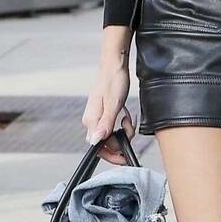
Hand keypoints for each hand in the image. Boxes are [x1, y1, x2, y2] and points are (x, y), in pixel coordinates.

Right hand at [82, 50, 134, 164]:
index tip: (124, 156)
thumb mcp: (113, 104)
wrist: (114, 65)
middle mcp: (91, 121)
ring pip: (110, 136)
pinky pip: (112, 127)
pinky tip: (125, 115)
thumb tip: (97, 141)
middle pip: (105, 143)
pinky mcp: (102, 113)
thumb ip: (105, 124)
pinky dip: (122, 124)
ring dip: (122, 132)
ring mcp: (96, 117)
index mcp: (91, 120)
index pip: (97, 148)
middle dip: (120, 141)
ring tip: (128, 118)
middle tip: (129, 128)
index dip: (112, 155)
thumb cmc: (114, 81)